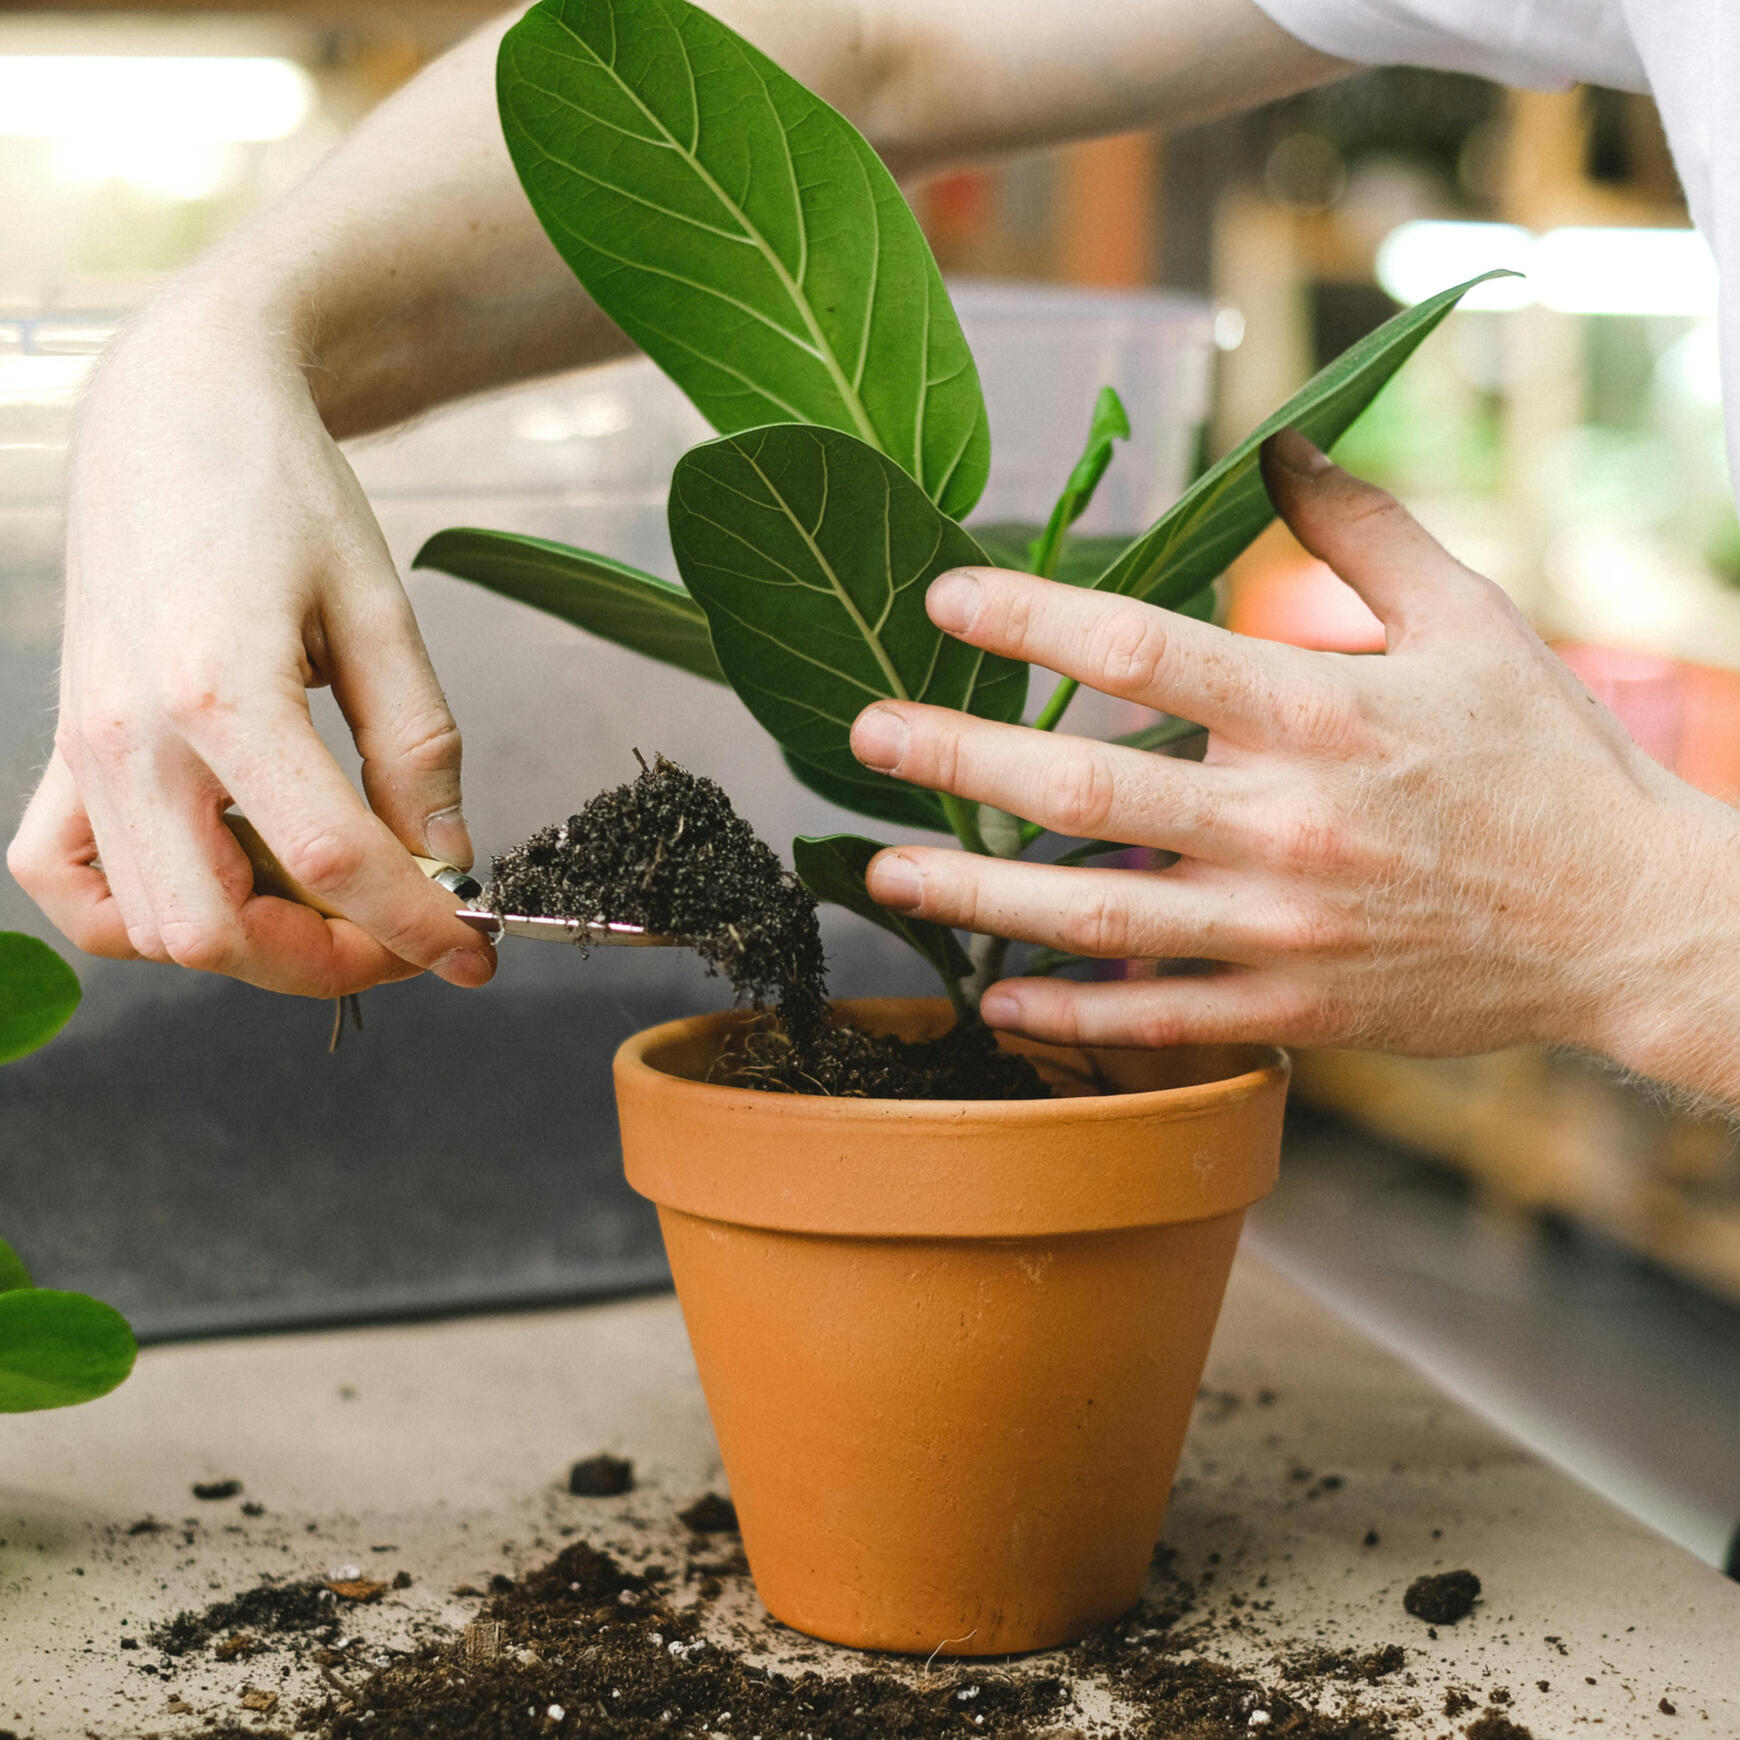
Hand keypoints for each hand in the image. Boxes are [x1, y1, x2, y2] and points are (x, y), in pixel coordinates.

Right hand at [6, 299, 495, 997]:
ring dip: (251, 944)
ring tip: (329, 898)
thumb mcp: (379, 610)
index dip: (417, 925)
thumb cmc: (281, 490)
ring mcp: (82, 748)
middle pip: (218, 930)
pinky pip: (66, 881)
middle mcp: (127, 736)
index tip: (473, 952)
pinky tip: (218, 878)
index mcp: (220, 690)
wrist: (178, 409)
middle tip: (404, 933)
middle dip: (329, 960)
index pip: (331, 859)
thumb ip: (417, 745)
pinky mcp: (63, 747)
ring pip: (148, 928)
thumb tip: (445, 855)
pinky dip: (138, 915)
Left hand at [848, 429, 1739, 1069]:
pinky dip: (1066, 1010)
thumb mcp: (1471, 621)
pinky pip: (1154, 1016)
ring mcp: (1281, 930)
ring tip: (881, 869)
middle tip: (863, 731)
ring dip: (973, 893)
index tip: (946, 599)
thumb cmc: (1547, 762)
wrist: (1626, 922)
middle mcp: (1285, 825)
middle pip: (1082, 788)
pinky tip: (994, 989)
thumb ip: (1362, 532)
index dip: (1029, 618)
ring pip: (1092, 915)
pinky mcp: (1293, 1009)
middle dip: (955, 756)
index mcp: (1321, 713)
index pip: (1142, 651)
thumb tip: (1277, 448)